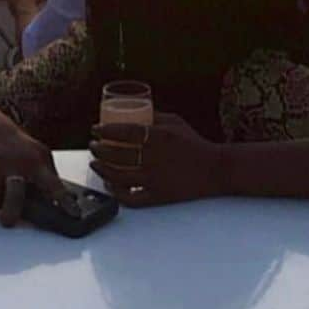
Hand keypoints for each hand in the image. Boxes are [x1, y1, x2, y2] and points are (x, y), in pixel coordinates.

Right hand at [0, 103, 63, 226]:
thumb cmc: (15, 145)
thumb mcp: (38, 153)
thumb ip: (49, 176)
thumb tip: (62, 203)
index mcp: (34, 161)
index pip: (52, 184)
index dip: (64, 201)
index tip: (74, 214)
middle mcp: (13, 164)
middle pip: (13, 197)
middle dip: (10, 215)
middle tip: (8, 219)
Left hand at [90, 112, 223, 206]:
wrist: (215, 169)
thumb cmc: (195, 143)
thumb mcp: (175, 122)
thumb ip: (154, 116)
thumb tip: (132, 110)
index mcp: (158, 137)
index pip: (123, 132)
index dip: (104, 131)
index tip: (95, 129)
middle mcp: (154, 158)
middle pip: (117, 155)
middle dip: (99, 150)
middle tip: (93, 146)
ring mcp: (155, 180)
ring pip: (119, 177)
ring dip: (102, 170)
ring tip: (95, 163)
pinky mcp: (159, 197)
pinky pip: (131, 198)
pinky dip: (116, 192)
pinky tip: (110, 184)